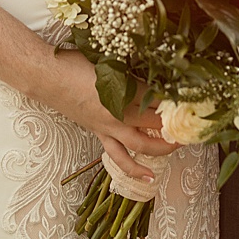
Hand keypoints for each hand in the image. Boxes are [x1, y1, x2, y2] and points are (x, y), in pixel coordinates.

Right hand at [40, 50, 178, 181]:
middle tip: (190, 123)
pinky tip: (148, 176)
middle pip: (155, 123)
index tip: (192, 98)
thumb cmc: (73, 63)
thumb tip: (154, 80)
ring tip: (177, 147)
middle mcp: (118, 112)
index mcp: (121, 90)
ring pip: (141, 145)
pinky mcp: (99, 133)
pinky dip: (134, 168)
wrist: (46, 76)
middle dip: (175, 125)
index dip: (176, 99)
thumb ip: (130, 73)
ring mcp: (108, 126)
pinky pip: (118, 156)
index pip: (157, 98)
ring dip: (162, 148)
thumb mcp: (107, 61)